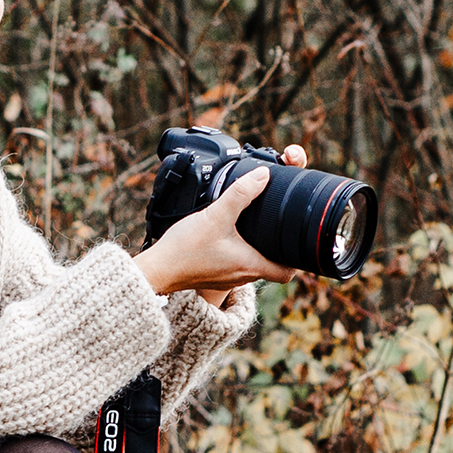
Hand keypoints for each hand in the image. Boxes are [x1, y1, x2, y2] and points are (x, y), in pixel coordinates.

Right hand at [193, 144, 307, 306]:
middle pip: (273, 266)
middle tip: (278, 226)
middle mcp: (242, 276)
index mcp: (251, 266)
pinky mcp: (213, 274)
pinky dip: (238, 250)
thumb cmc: (184, 251)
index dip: (297, 260)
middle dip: (278, 247)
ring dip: (257, 248)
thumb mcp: (215, 216)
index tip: (297, 242)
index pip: (287, 273)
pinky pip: (234, 264)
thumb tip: (264, 174)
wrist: (154, 271)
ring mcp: (227, 278)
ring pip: (253, 264)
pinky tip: (228, 235)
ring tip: (255, 226)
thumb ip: (240, 194)